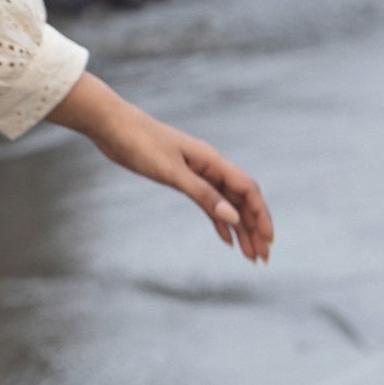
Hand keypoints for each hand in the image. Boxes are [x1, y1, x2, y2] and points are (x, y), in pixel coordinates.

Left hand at [48, 72, 273, 262]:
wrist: (114, 126)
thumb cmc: (142, 143)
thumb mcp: (172, 172)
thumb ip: (203, 194)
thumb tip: (233, 217)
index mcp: (213, 162)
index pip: (248, 190)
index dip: (261, 216)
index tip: (269, 240)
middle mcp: (210, 167)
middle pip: (241, 200)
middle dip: (255, 228)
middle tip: (263, 258)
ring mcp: (197, 173)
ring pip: (227, 204)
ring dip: (240, 229)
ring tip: (249, 256)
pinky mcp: (181, 178)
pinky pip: (208, 203)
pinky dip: (219, 221)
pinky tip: (226, 239)